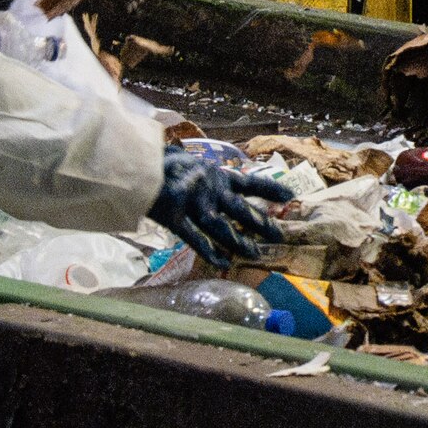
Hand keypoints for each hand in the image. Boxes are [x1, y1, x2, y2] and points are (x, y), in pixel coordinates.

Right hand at [154, 143, 299, 260]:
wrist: (135, 163)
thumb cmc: (165, 165)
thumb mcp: (195, 164)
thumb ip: (209, 177)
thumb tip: (225, 184)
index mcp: (216, 175)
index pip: (250, 182)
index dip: (270, 190)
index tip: (291, 195)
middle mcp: (209, 189)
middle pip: (239, 209)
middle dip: (260, 223)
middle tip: (280, 236)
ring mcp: (192, 204)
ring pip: (220, 226)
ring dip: (238, 241)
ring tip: (255, 255)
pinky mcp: (174, 217)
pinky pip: (194, 238)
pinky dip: (209, 251)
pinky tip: (224, 264)